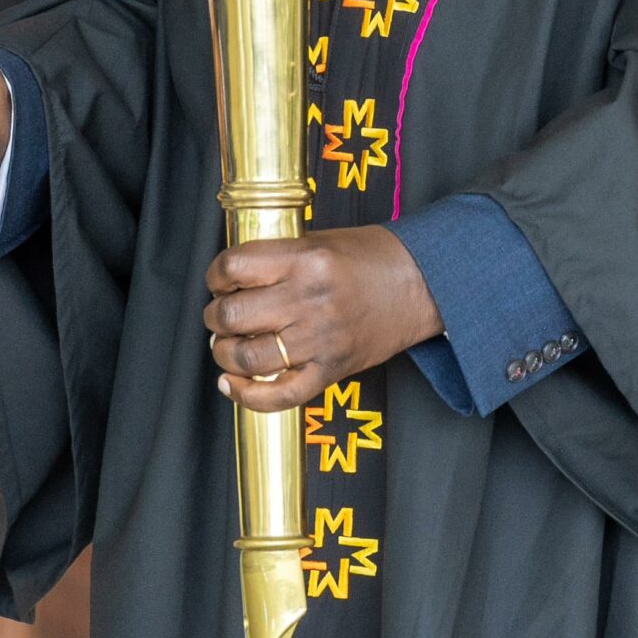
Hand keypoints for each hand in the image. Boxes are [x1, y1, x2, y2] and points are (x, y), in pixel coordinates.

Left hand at [201, 228, 443, 412]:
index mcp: (305, 261)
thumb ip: (277, 257)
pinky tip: (232, 384)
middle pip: (233, 315)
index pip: (234, 268)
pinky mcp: (331, 371)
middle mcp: (309, 301)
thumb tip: (232, 277)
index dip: (216, 276)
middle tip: (220, 313)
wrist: (422, 284)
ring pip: (248, 358)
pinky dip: (248, 396)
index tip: (219, 280)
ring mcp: (320, 340)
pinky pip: (280, 395)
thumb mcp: (320, 240)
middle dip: (215, 316)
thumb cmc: (372, 258)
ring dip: (225, 353)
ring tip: (227, 344)